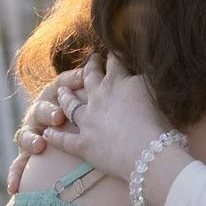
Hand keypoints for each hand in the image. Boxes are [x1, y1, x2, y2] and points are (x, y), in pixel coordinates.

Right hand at [6, 68, 86, 193]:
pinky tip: (12, 189)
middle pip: (39, 112)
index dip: (55, 103)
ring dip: (30, 141)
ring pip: (24, 136)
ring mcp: (31, 132)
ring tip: (38, 147)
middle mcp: (37, 113)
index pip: (52, 95)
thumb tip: (91, 66)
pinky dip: (15, 175)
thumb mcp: (77, 86)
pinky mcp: (27, 152)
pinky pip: (19, 164)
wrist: (63, 113)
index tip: (60, 115)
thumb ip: (80, 78)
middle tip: (56, 120)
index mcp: (51, 95)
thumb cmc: (74, 98)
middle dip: (46, 116)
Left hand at [37, 54, 174, 180]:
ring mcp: (88, 121)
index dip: (113, 56)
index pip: (114, 63)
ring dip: (65, 97)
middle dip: (89, 67)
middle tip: (90, 61)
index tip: (112, 51)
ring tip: (61, 91)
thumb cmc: (159, 122)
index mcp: (118, 82)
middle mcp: (98, 97)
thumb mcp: (158, 90)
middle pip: (89, 78)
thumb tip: (151, 61)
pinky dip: (55, 136)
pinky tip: (47, 132)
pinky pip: (64, 140)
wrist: (147, 153)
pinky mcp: (83, 145)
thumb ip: (151, 76)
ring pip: (71, 106)